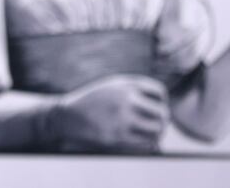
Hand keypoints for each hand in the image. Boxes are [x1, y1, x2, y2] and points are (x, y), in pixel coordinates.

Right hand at [47, 74, 169, 152]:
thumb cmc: (93, 102)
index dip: (161, 101)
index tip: (154, 107)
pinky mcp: (117, 137)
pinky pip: (145, 144)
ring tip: (152, 135)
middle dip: (162, 119)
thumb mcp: (112, 86)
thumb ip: (135, 90)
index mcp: (124, 84)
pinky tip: (144, 142)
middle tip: (158, 124)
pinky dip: (149, 145)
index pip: (159, 92)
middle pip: (162, 112)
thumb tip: (163, 105)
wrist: (66, 116)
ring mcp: (121, 119)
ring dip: (158, 133)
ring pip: (157, 129)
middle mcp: (125, 99)